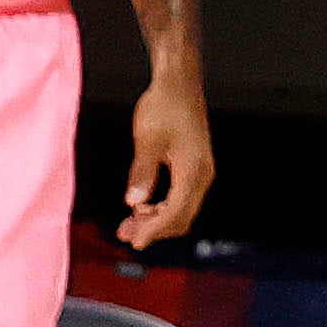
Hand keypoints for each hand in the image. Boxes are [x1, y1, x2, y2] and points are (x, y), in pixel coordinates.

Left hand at [117, 72, 215, 247]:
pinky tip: (141, 206)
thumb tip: (134, 203)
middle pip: (182, 217)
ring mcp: (200, 170)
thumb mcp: (148, 140)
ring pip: (182, 209)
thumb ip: (142, 172)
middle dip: (154, 229)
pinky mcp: (194, 166)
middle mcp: (202, 174)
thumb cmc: (164, 107)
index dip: (154, 230)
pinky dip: (162, 207)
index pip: (176, 212)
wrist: (178, 84)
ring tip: (128, 223)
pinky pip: (182, 197)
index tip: (132, 241)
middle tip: (124, 234)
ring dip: (156, 220)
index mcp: (193, 170)